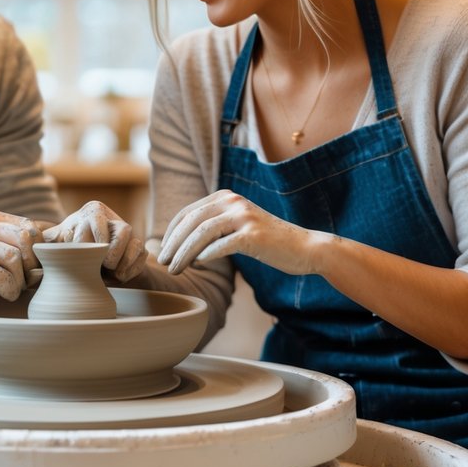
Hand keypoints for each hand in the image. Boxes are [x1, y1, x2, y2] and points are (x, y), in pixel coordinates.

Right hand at [0, 211, 43, 301]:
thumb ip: (6, 238)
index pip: (29, 226)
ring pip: (14, 259)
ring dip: (21, 280)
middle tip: (30, 280)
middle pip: (25, 240)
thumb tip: (49, 247)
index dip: (41, 248)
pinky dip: (9, 289)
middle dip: (33, 264)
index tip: (39, 266)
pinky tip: (7, 294)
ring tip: (16, 289)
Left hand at [42, 200, 146, 282]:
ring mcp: (128, 233)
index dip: (88, 245)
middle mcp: (113, 218)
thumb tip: (36, 247)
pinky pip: (142, 254)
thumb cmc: (72, 247)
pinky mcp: (139, 247)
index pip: (95, 225)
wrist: (93, 259)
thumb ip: (49, 242)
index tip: (81, 259)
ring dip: (124, 258)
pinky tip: (120, 277)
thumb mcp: (59, 242)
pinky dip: (132, 268)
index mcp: (92, 212)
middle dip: (112, 251)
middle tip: (103, 265)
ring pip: (134, 240)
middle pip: (122, 229)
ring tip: (113, 271)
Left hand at [158, 190, 330, 276]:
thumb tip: (181, 242)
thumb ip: (215, 226)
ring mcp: (244, 217)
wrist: (305, 248)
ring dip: (184, 253)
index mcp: (226, 197)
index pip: (188, 213)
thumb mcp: (238, 226)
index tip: (162, 252)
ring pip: (202, 232)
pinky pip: (222, 244)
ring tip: (175, 269)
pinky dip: (207, 255)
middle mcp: (233, 202)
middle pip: (192, 221)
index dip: (171, 233)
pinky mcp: (254, 235)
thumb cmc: (268, 242)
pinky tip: (198, 266)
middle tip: (163, 263)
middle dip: (173, 244)